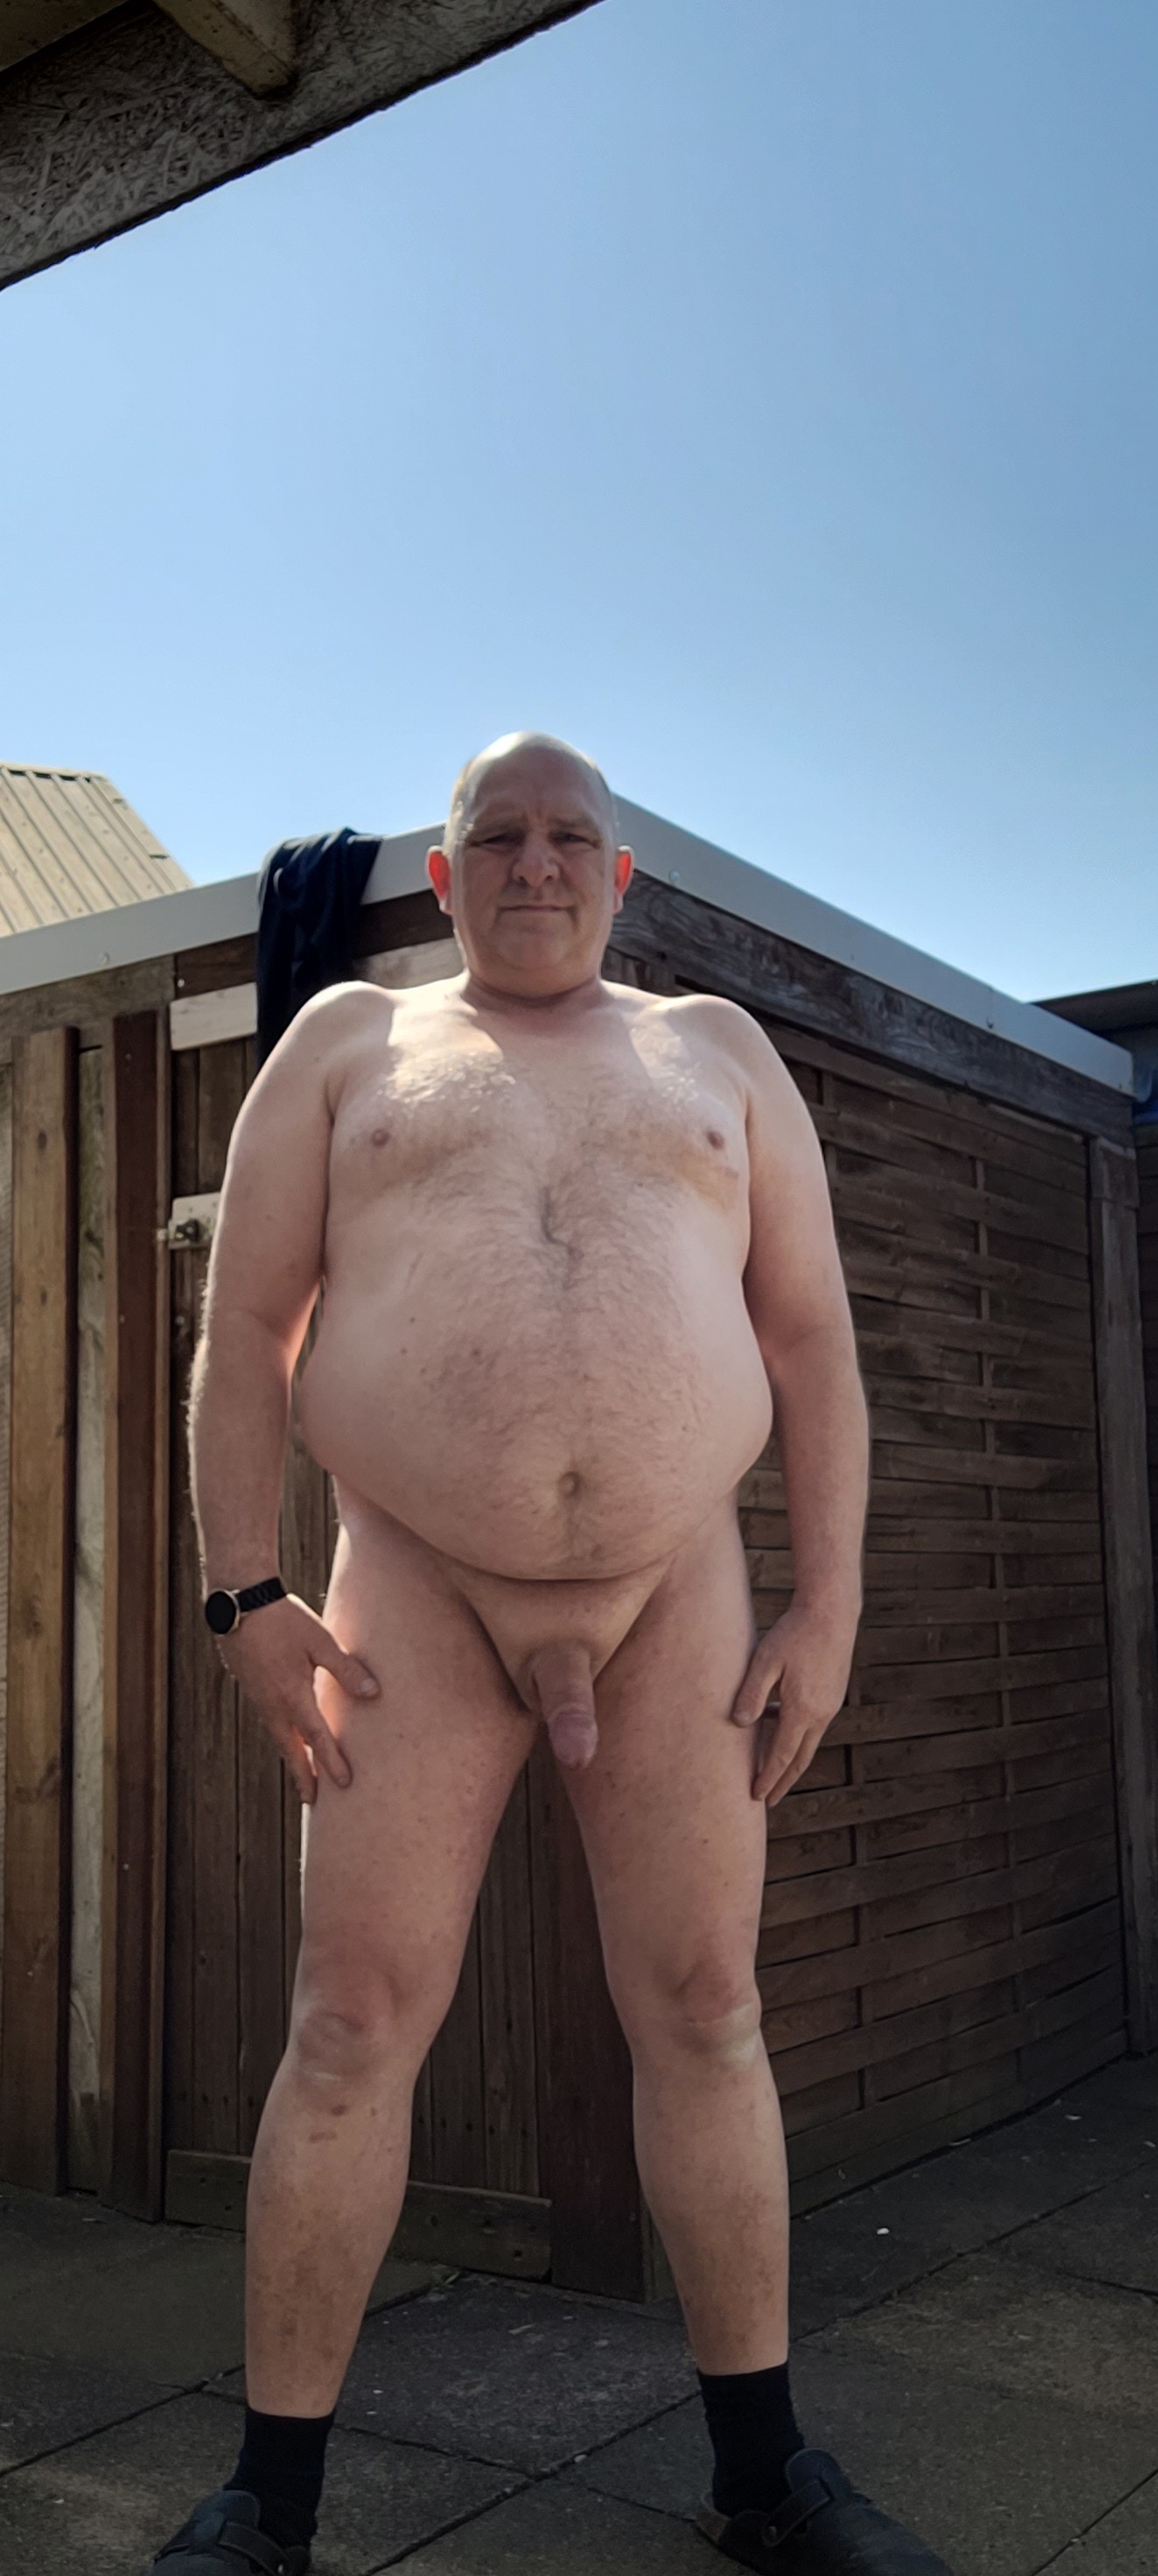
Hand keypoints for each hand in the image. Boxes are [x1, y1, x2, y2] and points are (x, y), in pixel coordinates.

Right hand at [214, 1591, 378, 1803]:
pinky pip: (270, 1722)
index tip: (344, 1784)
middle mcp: (273, 1704)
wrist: (238, 1603)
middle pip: (291, 1749)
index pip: (317, 1738)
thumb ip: (347, 1670)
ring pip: (278, 1737)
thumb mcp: (321, 1641)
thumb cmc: (283, 1620)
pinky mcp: (252, 1688)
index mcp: (292, 1696)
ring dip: (292, 1757)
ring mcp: (259, 1698)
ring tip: (303, 1774)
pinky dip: (282, 1737)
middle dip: (303, 1775)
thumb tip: (374, 1694)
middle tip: (312, 1801)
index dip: (331, 1762)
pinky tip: (288, 1736)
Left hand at [731, 1600, 856, 1804]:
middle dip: (783, 1781)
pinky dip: (795, 1733)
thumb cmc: (794, 1633)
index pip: (781, 1756)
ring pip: (808, 1742)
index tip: (756, 1797)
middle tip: (768, 1800)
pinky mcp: (833, 1693)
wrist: (832, 1612)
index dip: (767, 1778)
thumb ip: (751, 1695)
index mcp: (802, 1710)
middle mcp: (820, 1714)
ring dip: (789, 1758)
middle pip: (800, 1759)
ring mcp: (830, 1704)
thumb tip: (740, 1725)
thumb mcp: (765, 1661)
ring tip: (770, 1768)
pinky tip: (775, 1718)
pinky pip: (813, 1723)